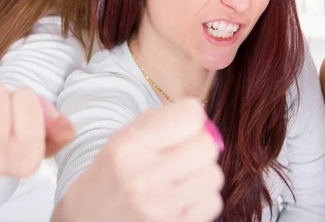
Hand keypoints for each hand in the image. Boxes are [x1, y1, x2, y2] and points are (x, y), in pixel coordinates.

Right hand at [53, 98, 223, 221]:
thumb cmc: (109, 177)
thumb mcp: (121, 140)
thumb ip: (160, 121)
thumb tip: (201, 117)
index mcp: (129, 147)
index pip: (191, 115)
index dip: (191, 117)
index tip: (183, 125)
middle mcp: (144, 178)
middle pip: (207, 145)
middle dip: (197, 146)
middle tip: (181, 154)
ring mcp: (161, 209)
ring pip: (214, 175)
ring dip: (201, 174)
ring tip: (178, 179)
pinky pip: (213, 202)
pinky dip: (201, 199)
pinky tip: (180, 200)